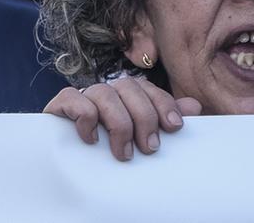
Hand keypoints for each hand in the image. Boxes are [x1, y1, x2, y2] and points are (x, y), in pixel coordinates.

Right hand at [46, 77, 200, 161]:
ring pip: (104, 92)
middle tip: (149, 148)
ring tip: (123, 153)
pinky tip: (92, 140)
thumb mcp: (142, 139)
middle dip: (144, 117)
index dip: (163, 103)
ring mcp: (81, 97)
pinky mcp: (59, 105)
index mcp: (125, 98)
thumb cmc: (111, 153)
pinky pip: (74, 98)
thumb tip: (194, 106)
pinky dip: (87, 118)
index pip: (146, 87)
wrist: (67, 167)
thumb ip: (165, 121)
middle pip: (127, 86)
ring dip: (119, 123)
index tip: (174, 127)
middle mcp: (104, 93)